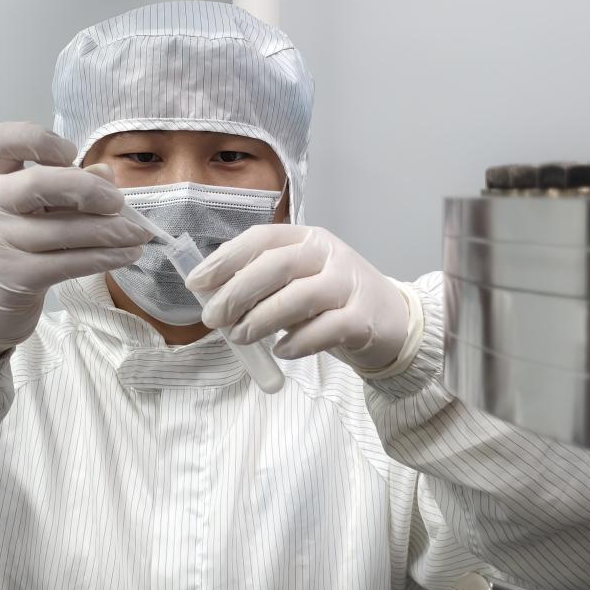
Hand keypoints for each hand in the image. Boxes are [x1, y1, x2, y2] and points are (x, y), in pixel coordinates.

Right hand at [0, 122, 151, 352]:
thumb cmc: (14, 245)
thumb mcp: (33, 210)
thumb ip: (66, 186)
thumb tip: (106, 174)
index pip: (0, 141)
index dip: (37, 138)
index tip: (70, 154)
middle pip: (37, 184)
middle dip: (88, 190)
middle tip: (118, 202)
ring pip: (61, 230)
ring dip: (109, 231)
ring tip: (137, 234)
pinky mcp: (12, 277)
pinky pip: (67, 263)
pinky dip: (104, 258)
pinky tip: (126, 255)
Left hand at [185, 225, 410, 371]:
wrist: (393, 319)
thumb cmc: (332, 299)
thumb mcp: (300, 279)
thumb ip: (263, 283)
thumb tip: (212, 296)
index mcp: (307, 238)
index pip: (261, 238)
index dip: (225, 259)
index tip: (196, 282)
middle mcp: (329, 254)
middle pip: (276, 266)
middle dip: (236, 292)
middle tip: (213, 317)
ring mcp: (348, 284)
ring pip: (298, 297)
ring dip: (261, 319)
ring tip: (239, 337)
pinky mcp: (363, 318)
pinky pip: (324, 331)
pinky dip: (296, 343)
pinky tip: (280, 351)